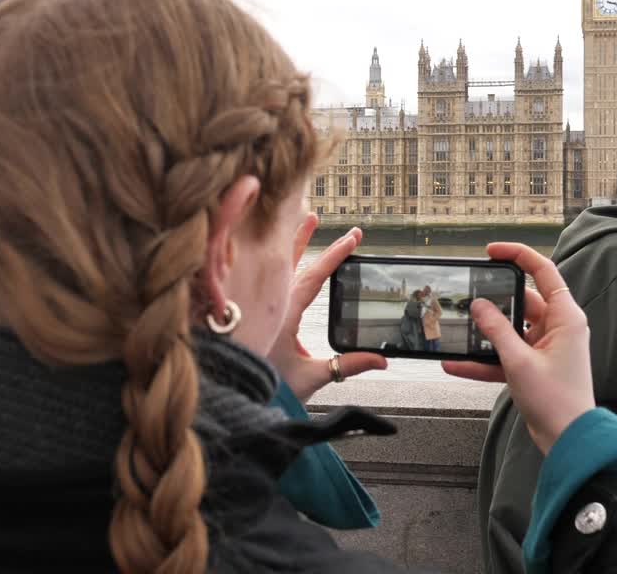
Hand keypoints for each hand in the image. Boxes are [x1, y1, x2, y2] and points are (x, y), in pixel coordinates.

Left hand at [269, 213, 386, 400]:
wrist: (235, 395)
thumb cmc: (269, 386)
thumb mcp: (312, 376)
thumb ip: (347, 366)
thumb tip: (380, 359)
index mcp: (284, 314)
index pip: (314, 277)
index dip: (334, 255)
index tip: (352, 238)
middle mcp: (271, 305)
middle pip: (293, 263)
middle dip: (311, 239)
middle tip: (325, 221)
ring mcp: (262, 306)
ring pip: (278, 266)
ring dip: (293, 243)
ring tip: (305, 220)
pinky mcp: (257, 311)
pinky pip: (267, 278)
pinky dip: (278, 260)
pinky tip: (281, 251)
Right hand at [443, 243, 593, 453]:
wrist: (568, 440)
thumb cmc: (557, 401)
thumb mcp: (519, 361)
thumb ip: (496, 330)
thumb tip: (478, 305)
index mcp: (565, 317)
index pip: (543, 271)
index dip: (518, 255)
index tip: (492, 251)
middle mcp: (558, 328)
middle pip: (521, 301)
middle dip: (493, 302)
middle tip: (468, 297)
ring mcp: (545, 347)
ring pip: (510, 329)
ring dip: (485, 335)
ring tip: (459, 332)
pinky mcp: (534, 365)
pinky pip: (505, 355)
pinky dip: (484, 360)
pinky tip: (457, 364)